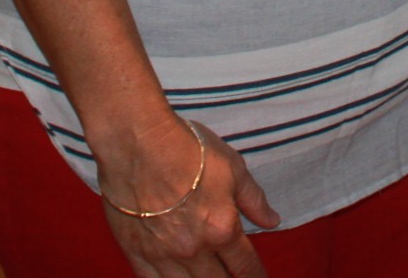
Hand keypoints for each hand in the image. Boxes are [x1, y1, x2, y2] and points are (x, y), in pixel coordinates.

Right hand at [101, 120, 280, 277]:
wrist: (138, 142)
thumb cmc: (187, 148)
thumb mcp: (233, 167)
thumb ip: (253, 199)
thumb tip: (272, 220)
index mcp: (221, 229)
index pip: (245, 265)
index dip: (256, 276)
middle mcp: (193, 249)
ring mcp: (162, 254)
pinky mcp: (135, 251)